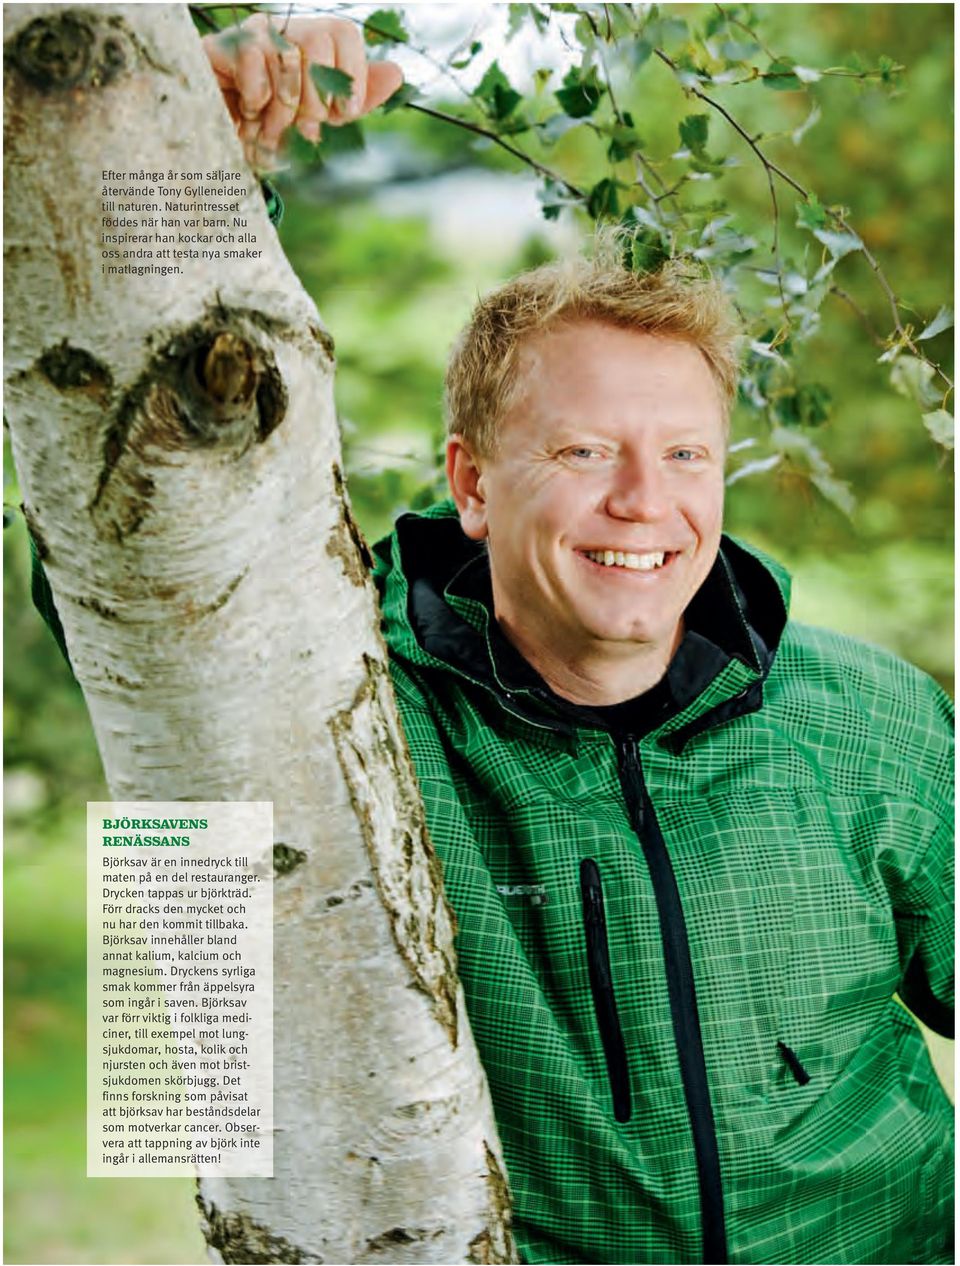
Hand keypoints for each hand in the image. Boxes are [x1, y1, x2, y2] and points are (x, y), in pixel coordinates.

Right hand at [202, 14, 403, 166]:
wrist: (231, 146)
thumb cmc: (281, 128)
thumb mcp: (326, 118)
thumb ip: (359, 98)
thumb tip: (397, 74)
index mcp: (313, 42)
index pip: (345, 32)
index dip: (351, 76)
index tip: (343, 115)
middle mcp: (285, 30)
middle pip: (319, 40)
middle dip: (318, 97)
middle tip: (306, 128)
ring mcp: (253, 35)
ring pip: (287, 56)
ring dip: (285, 109)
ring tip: (274, 129)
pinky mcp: (221, 47)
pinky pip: (254, 62)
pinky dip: (257, 99)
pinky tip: (249, 112)